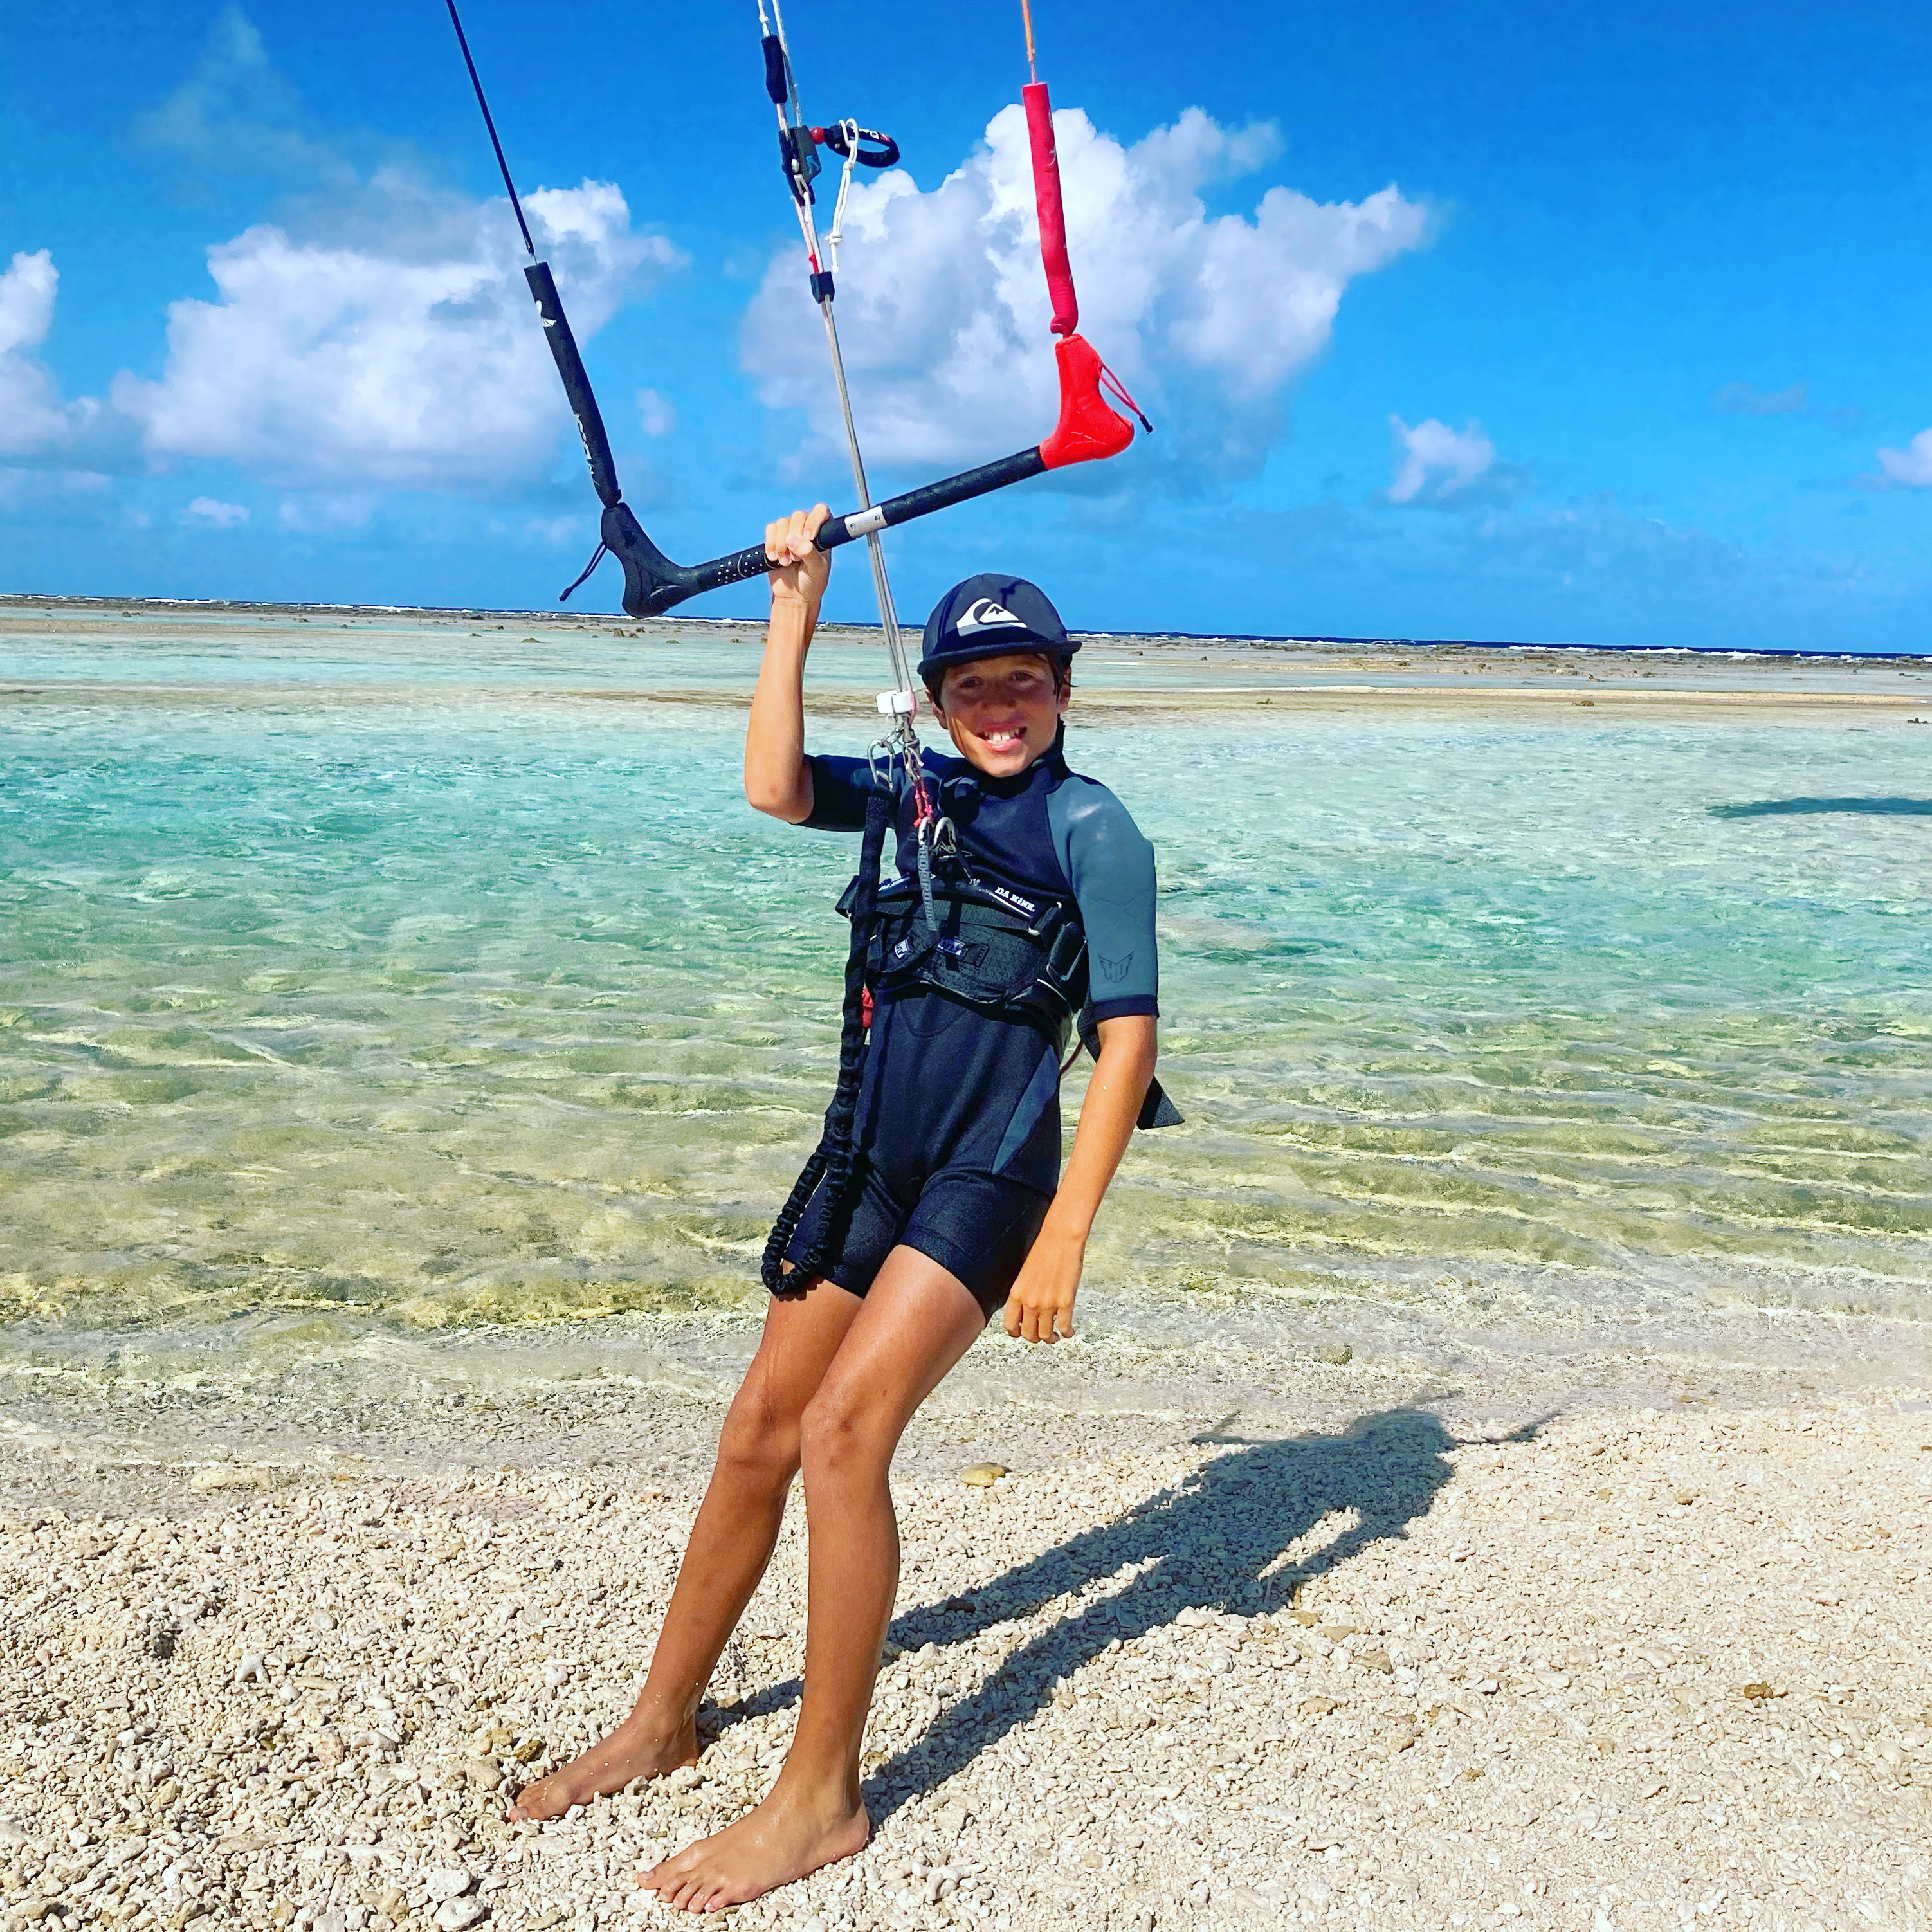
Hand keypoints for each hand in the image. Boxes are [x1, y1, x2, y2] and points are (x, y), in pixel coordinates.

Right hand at [766, 504, 830, 615]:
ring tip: (786, 563)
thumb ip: (809, 553)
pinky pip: (770, 530)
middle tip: (796, 559)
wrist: (794, 595)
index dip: (813, 521)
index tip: (808, 538)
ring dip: (781, 544)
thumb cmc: (812, 582)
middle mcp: (807, 528)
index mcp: (824, 533)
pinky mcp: (775, 537)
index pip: (821, 511)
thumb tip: (793, 539)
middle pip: (798, 516)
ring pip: (782, 523)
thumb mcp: (816, 570)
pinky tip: (774, 558)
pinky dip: (770, 544)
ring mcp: (790, 532)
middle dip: (794, 538)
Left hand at [1003, 1223, 1083, 1343]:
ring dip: (1051, 1339)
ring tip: (1055, 1336)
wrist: (1060, 1239)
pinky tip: (1069, 1332)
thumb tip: (1026, 1310)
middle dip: (1034, 1339)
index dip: (1017, 1333)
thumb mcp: (1023, 1275)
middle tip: (1041, 1335)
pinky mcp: (1066, 1302)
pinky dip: (1067, 1334)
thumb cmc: (1042, 1251)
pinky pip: (1065, 1327)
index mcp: (1016, 1295)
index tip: (1022, 1333)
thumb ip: (1023, 1293)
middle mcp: (1030, 1302)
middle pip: (1028, 1335)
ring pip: (1046, 1335)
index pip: (1010, 1326)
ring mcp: (1048, 1304)